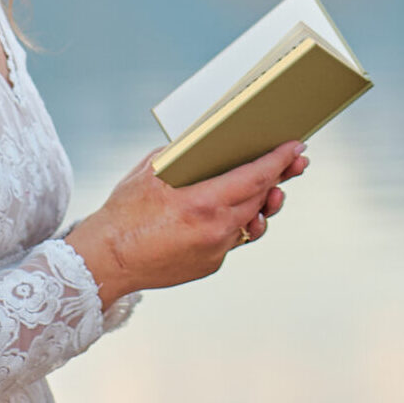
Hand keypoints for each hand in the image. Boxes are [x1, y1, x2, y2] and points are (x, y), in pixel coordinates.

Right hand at [66, 141, 307, 311]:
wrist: (106, 261)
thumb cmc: (124, 211)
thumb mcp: (151, 171)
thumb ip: (183, 153)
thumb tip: (207, 137)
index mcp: (202, 203)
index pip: (254, 177)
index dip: (278, 161)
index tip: (295, 147)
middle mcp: (216, 231)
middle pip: (260, 199)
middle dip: (280, 178)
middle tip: (296, 162)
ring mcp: (215, 251)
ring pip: (252, 222)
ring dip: (266, 203)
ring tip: (276, 189)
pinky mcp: (211, 265)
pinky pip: (233, 238)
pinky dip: (238, 222)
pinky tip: (242, 210)